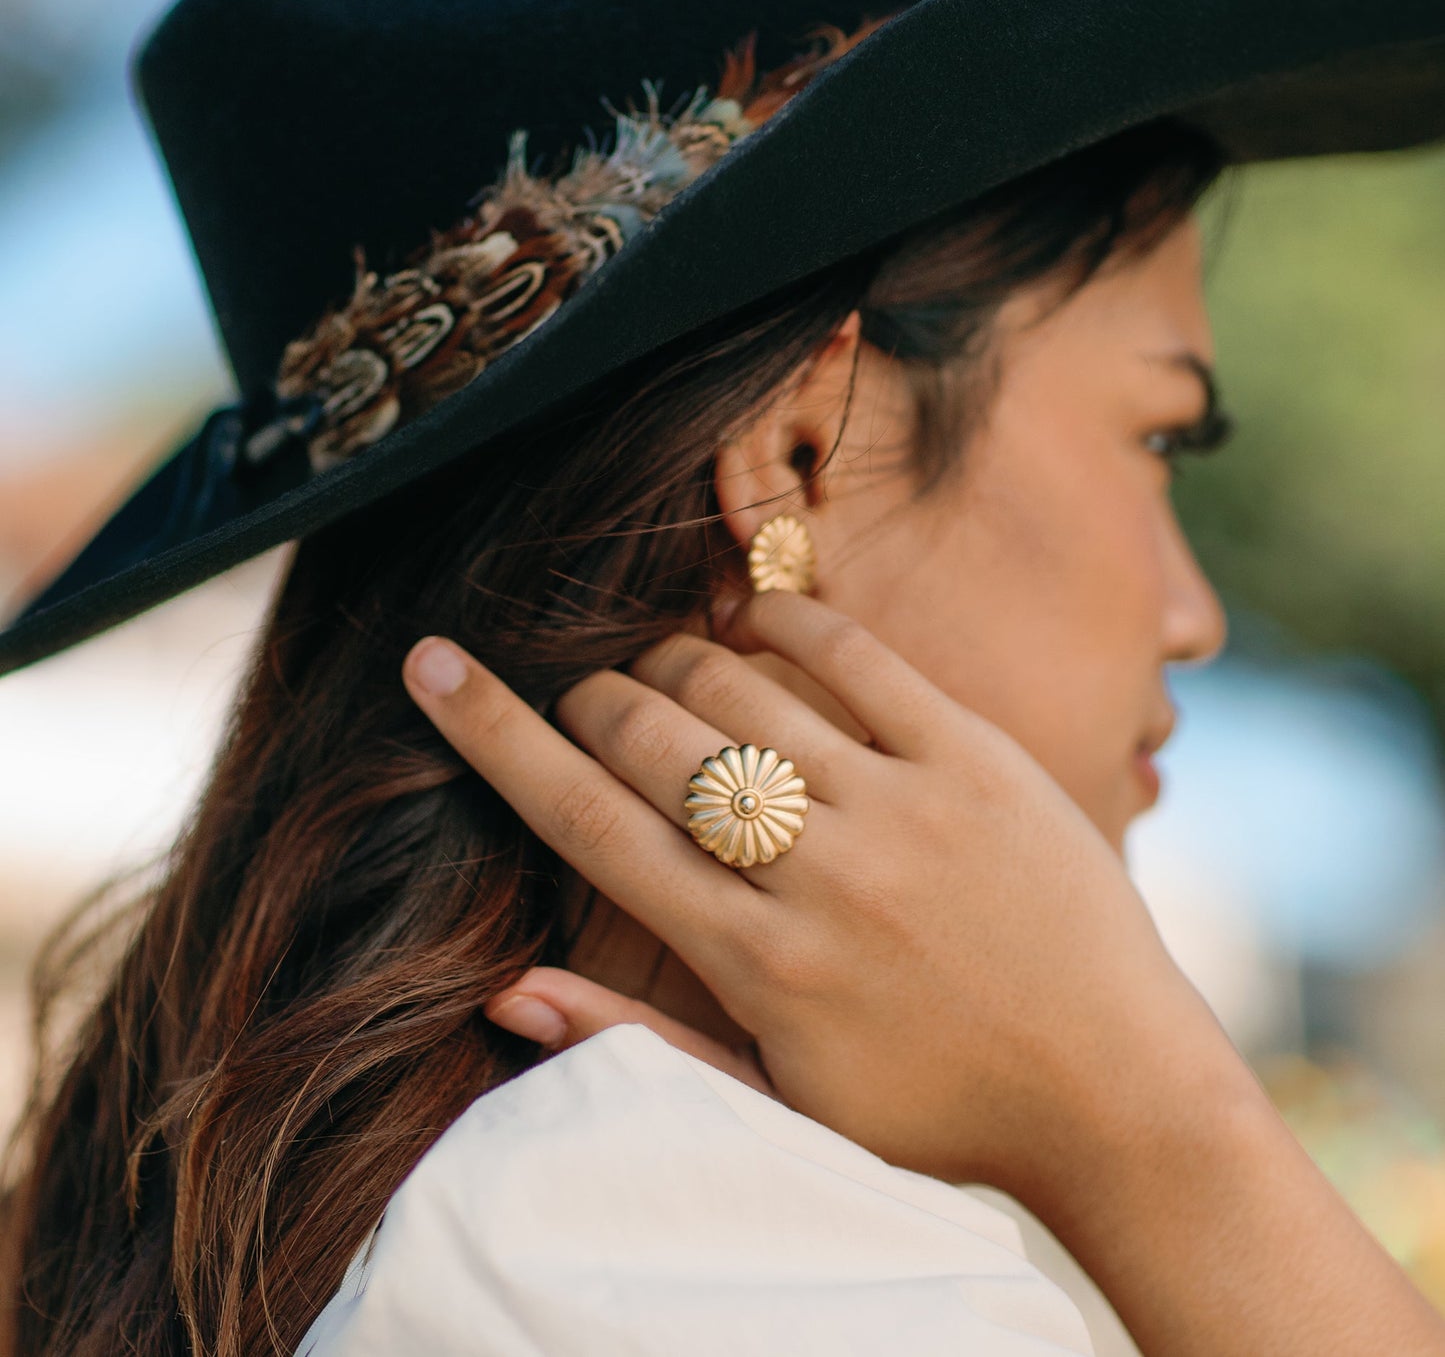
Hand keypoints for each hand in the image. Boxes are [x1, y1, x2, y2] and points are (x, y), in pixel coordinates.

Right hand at [403, 591, 1226, 1197]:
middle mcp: (816, 876)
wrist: (1116, 1094)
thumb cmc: (937, 1110)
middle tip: (586, 694)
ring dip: (677, 662)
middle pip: (653, 742)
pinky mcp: (979, 762)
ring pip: (741, 691)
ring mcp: (903, 809)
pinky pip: (862, 660)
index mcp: (754, 962)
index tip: (432, 668)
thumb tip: (506, 991)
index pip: (588, 825)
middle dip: (590, 697)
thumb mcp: (779, 1102)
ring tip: (665, 673)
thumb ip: (640, 1040)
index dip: (495, 737)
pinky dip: (789, 623)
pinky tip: (754, 618)